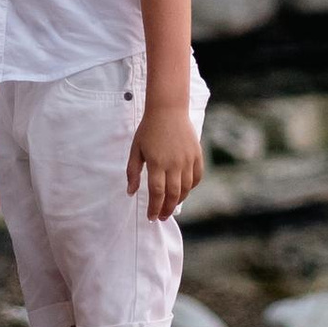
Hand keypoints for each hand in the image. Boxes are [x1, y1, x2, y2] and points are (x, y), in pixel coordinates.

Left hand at [127, 105, 202, 224]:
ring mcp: (187, 159)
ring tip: (171, 206)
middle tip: (162, 217)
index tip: (151, 217)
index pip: (157, 193)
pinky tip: (184, 191)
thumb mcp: (136, 149)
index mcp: (157, 163)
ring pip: (186, 188)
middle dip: (167, 209)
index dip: (154, 208)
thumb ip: (133, 172)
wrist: (168, 109)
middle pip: (172, 194)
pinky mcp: (197, 154)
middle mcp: (174, 163)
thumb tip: (130, 192)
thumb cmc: (149, 129)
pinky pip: (197, 177)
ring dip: (178, 200)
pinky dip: (191, 187)